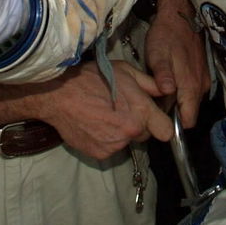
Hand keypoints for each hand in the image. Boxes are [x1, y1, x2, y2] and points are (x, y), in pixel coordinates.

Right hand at [33, 61, 173, 159]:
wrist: (58, 94)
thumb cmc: (91, 78)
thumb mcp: (125, 70)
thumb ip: (150, 83)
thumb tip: (166, 91)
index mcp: (141, 111)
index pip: (166, 131)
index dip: (161, 124)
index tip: (155, 119)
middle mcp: (131, 131)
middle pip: (145, 135)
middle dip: (139, 125)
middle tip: (122, 111)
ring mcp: (115, 145)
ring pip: (127, 141)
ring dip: (121, 132)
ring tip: (105, 116)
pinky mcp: (100, 154)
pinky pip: (111, 148)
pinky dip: (106, 139)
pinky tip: (95, 124)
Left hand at [145, 0, 209, 126]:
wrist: (180, 15)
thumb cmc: (166, 36)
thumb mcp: (158, 55)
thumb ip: (163, 75)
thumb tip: (167, 93)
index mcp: (190, 86)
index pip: (188, 121)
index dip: (174, 126)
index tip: (157, 120)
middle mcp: (200, 87)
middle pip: (188, 112)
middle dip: (172, 113)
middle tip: (152, 104)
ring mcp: (203, 80)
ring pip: (189, 101)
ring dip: (176, 101)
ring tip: (158, 91)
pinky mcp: (201, 74)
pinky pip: (191, 91)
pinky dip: (180, 90)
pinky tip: (167, 81)